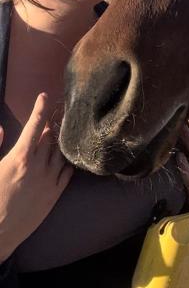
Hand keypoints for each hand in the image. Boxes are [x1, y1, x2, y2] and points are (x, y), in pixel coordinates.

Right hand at [0, 93, 73, 262]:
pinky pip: (68, 171)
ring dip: (57, 144)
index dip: (40, 108)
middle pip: (50, 137)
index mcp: (19, 157)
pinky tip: (64, 158)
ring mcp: (49, 179)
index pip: (34, 125)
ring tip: (54, 140)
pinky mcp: (56, 194)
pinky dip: (67, 161)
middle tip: (48, 121)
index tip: (45, 95)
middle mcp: (38, 165)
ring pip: (60, 152)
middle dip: (48, 127)